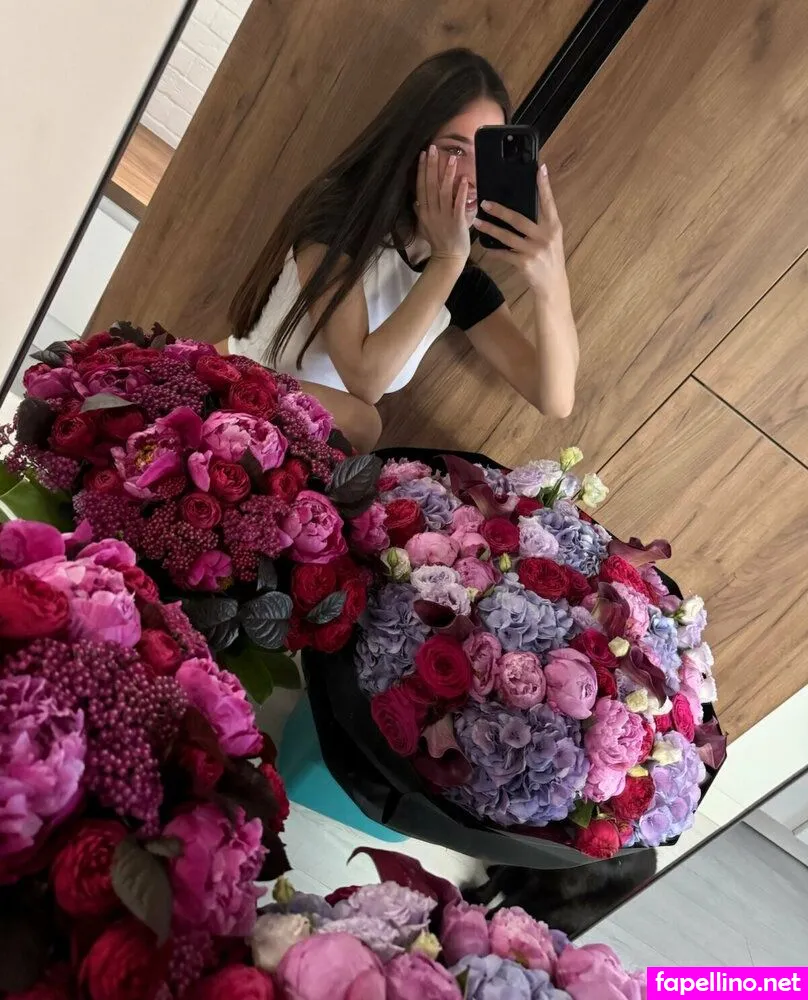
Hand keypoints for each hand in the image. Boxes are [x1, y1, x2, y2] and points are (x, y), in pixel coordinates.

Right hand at [415, 144, 469, 264]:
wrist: (448, 257)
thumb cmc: (438, 241)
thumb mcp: (425, 225)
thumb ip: (421, 211)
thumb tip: (417, 199)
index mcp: (424, 211)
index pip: (421, 187)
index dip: (421, 170)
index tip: (423, 155)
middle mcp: (432, 212)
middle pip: (430, 185)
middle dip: (432, 166)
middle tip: (433, 148)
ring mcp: (444, 217)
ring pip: (444, 192)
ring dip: (447, 174)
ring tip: (451, 158)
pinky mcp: (457, 222)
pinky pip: (458, 204)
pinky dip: (461, 191)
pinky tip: (463, 179)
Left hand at [472, 164, 568, 301]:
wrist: (552, 286)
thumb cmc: (550, 259)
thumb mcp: (552, 239)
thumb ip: (542, 224)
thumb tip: (526, 205)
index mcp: (554, 227)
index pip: (548, 202)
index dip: (544, 186)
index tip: (539, 169)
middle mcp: (545, 236)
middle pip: (519, 219)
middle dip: (500, 210)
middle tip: (485, 202)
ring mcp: (534, 250)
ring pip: (507, 236)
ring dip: (490, 229)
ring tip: (478, 222)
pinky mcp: (524, 263)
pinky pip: (504, 254)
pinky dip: (493, 250)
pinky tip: (484, 245)